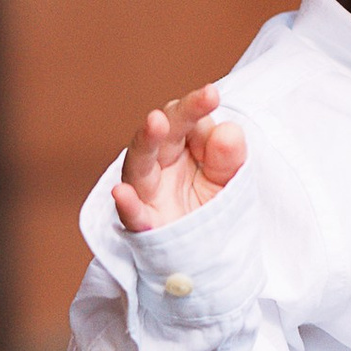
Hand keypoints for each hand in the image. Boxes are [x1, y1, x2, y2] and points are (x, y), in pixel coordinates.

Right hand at [112, 82, 245, 231]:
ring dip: (146, 141)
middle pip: (163, 133)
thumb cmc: (208, 207)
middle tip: (204, 97)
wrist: (204, 255)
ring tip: (156, 121)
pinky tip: (121, 193)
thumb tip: (228, 130)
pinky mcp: (144, 226)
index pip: (183, 119)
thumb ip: (229, 156)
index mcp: (177, 148)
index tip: (212, 94)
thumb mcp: (228, 179)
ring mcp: (147, 193)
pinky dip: (126, 205)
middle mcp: (157, 165)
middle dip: (180, 113)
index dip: (196, 107)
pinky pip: (133, 215)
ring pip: (140, 164)